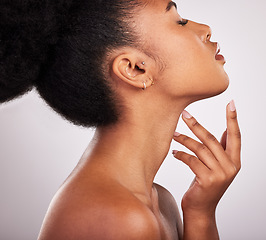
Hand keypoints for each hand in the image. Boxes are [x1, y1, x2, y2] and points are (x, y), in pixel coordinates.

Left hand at [172, 101, 240, 215]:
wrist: (200, 209)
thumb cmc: (206, 183)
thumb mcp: (217, 166)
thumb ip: (221, 150)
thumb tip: (224, 130)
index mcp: (235, 161)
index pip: (235, 136)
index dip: (233, 119)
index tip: (231, 103)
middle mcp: (230, 167)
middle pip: (211, 139)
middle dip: (195, 125)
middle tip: (184, 113)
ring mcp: (220, 174)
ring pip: (199, 148)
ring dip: (183, 139)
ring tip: (173, 135)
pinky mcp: (207, 180)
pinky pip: (191, 160)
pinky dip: (180, 154)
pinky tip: (174, 152)